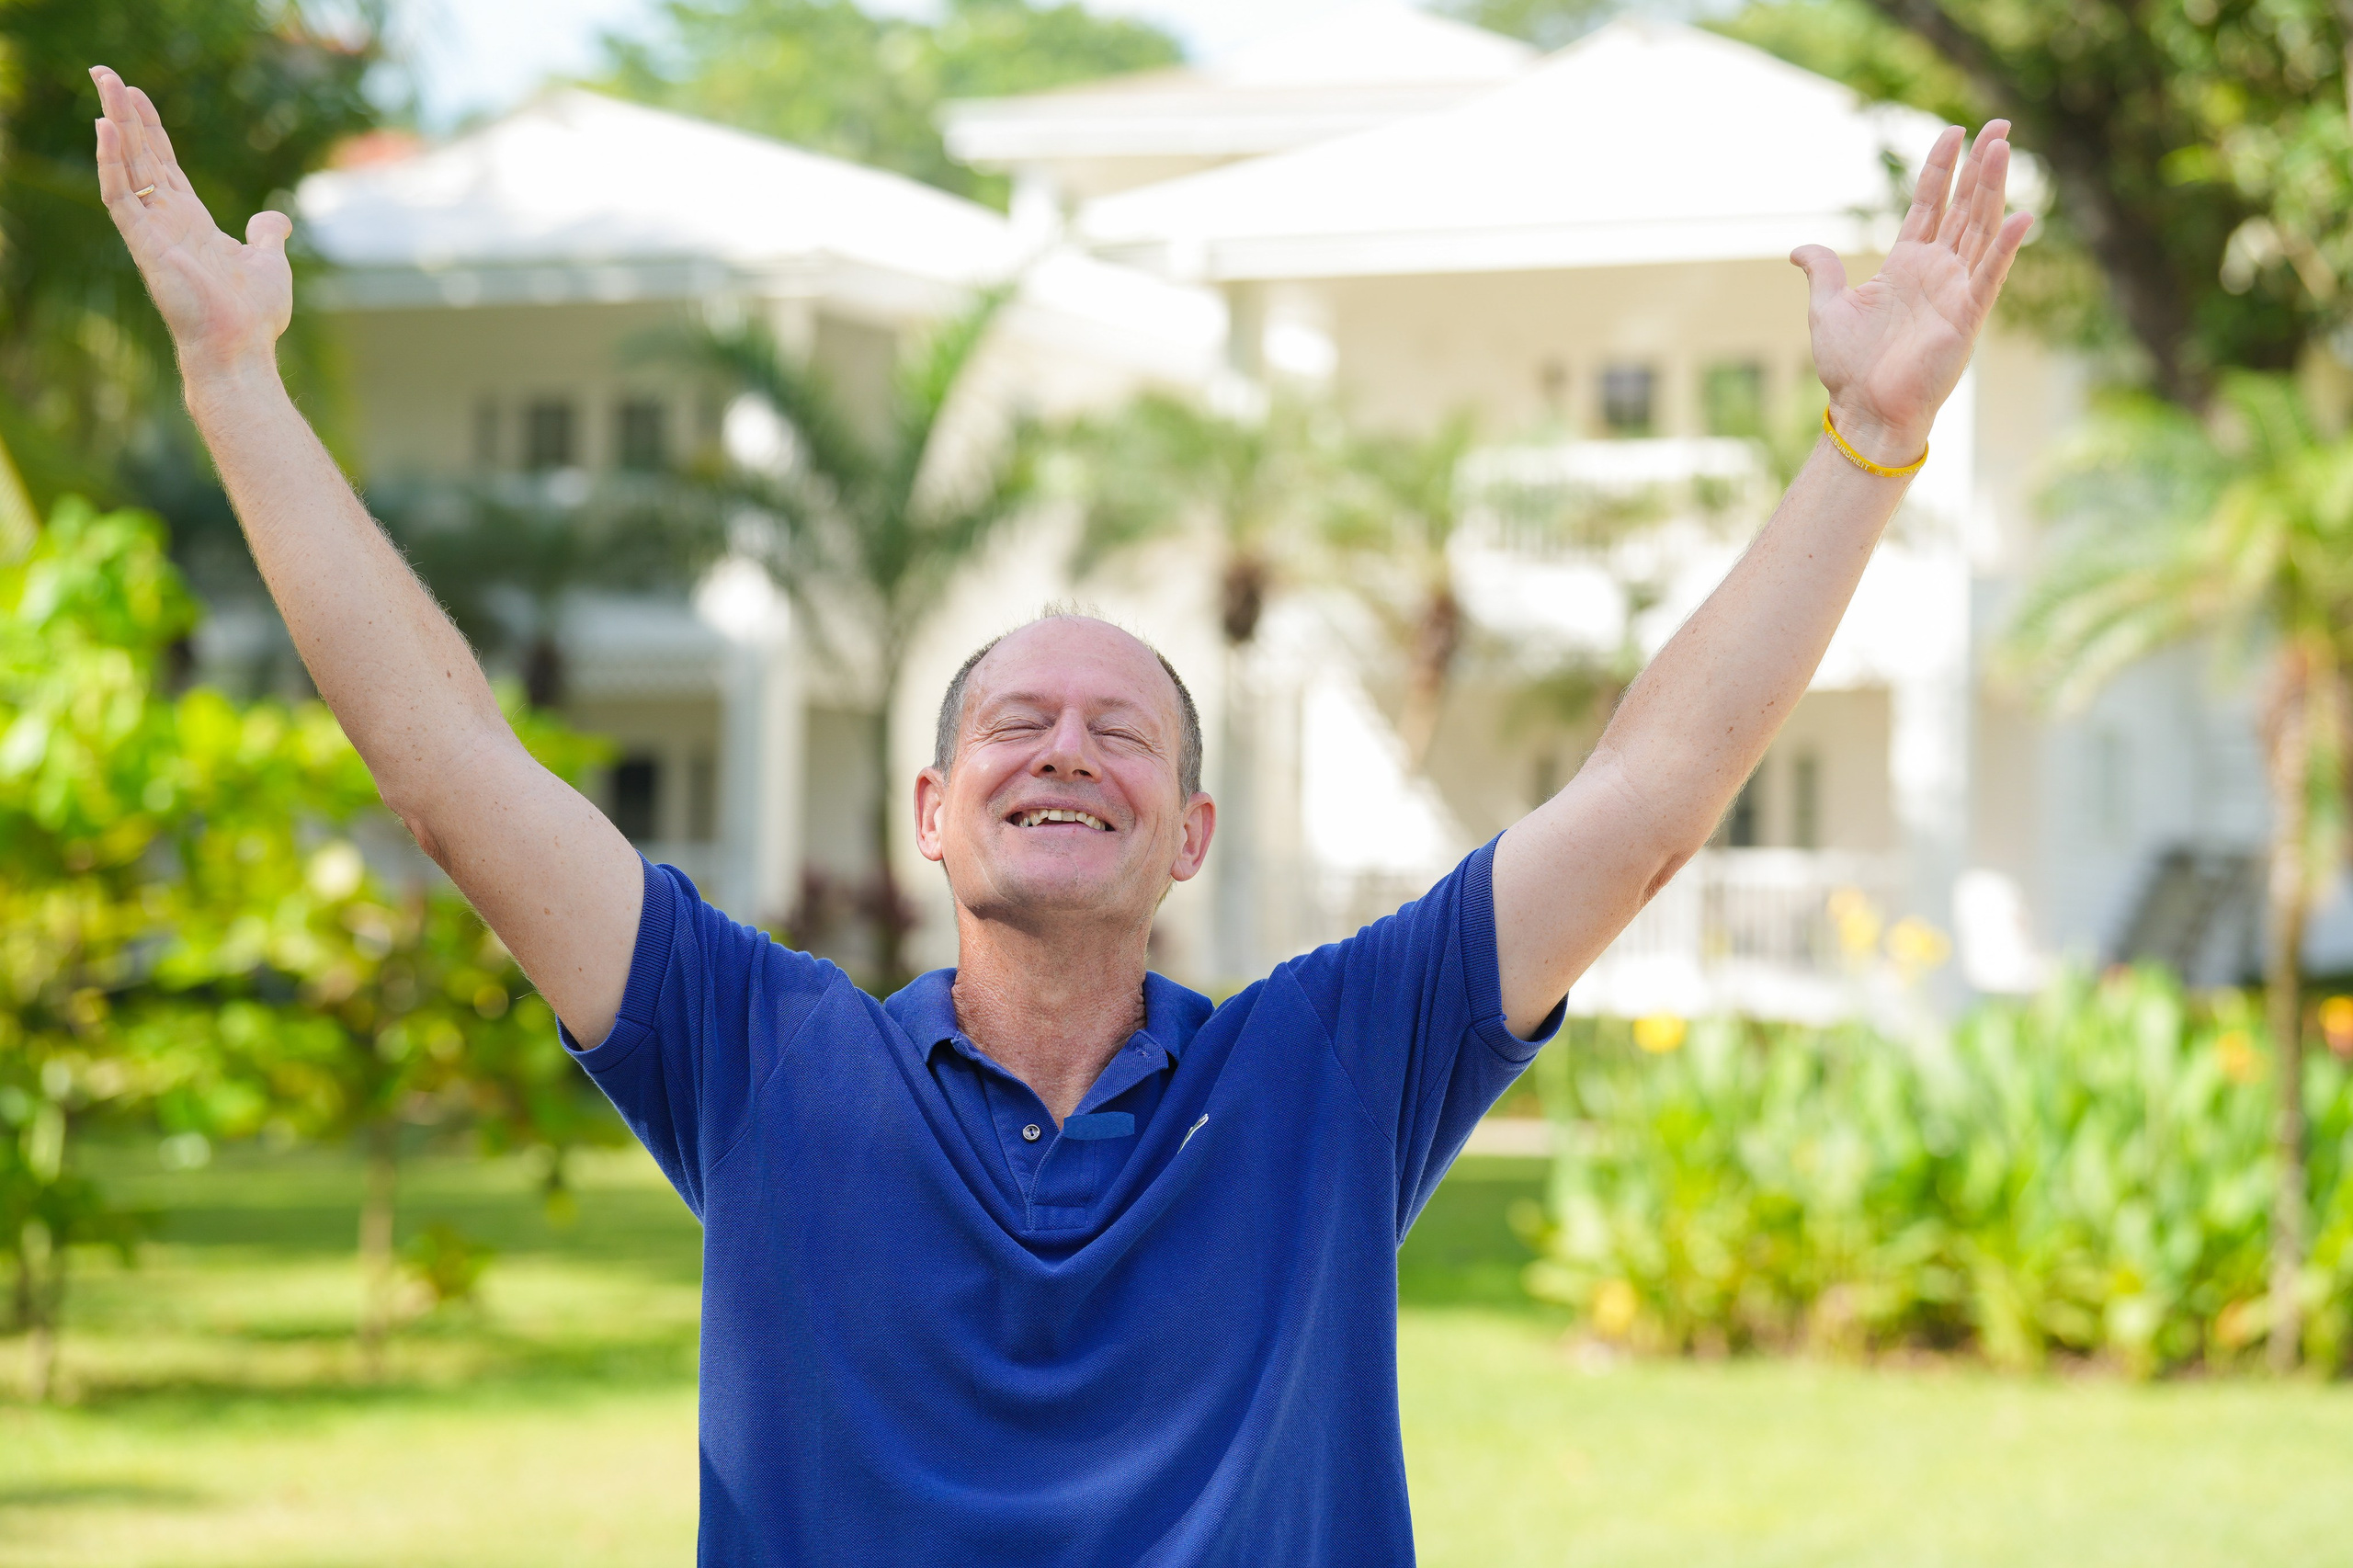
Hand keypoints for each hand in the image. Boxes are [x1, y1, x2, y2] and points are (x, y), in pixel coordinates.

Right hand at [91, 66, 291, 381]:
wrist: (241, 349)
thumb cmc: (253, 315)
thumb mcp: (269, 262)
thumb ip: (267, 235)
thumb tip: (276, 217)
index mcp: (192, 221)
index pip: (164, 164)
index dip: (151, 129)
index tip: (136, 94)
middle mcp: (167, 220)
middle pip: (140, 154)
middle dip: (123, 113)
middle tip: (104, 73)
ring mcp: (152, 231)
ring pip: (125, 165)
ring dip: (114, 124)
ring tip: (104, 84)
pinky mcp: (144, 244)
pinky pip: (119, 196)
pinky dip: (110, 163)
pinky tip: (104, 129)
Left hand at [1792, 122, 2033, 467]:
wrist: (1864, 411)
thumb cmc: (1849, 366)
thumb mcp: (1827, 308)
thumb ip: (1823, 271)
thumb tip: (1799, 249)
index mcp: (1907, 264)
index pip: (1929, 204)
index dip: (1941, 169)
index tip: (1953, 132)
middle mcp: (1937, 271)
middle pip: (1964, 207)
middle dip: (1980, 166)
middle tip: (2000, 125)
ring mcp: (1955, 291)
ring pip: (1981, 229)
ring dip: (1993, 189)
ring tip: (2003, 147)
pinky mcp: (1967, 317)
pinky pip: (1990, 276)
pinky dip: (2007, 247)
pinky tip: (2023, 215)